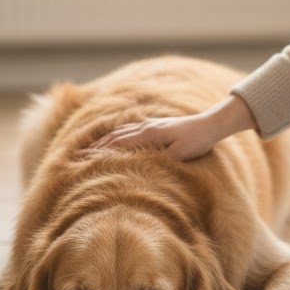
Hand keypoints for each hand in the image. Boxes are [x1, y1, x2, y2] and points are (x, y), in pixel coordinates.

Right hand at [85, 94, 256, 162]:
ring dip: (106, 138)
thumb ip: (161, 159)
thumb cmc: (197, 140)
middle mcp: (146, 126)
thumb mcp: (180, 153)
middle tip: (79, 154)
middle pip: (116, 135)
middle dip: (97, 145)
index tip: (83, 158)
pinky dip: (118, 134)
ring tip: (92, 146)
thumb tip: (143, 166)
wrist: (211, 124)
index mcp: (149, 134)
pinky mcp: (157, 125)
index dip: (100, 151)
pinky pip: (131, 129)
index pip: (118, 143)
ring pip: (122, 131)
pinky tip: (117, 137)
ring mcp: (151, 124)